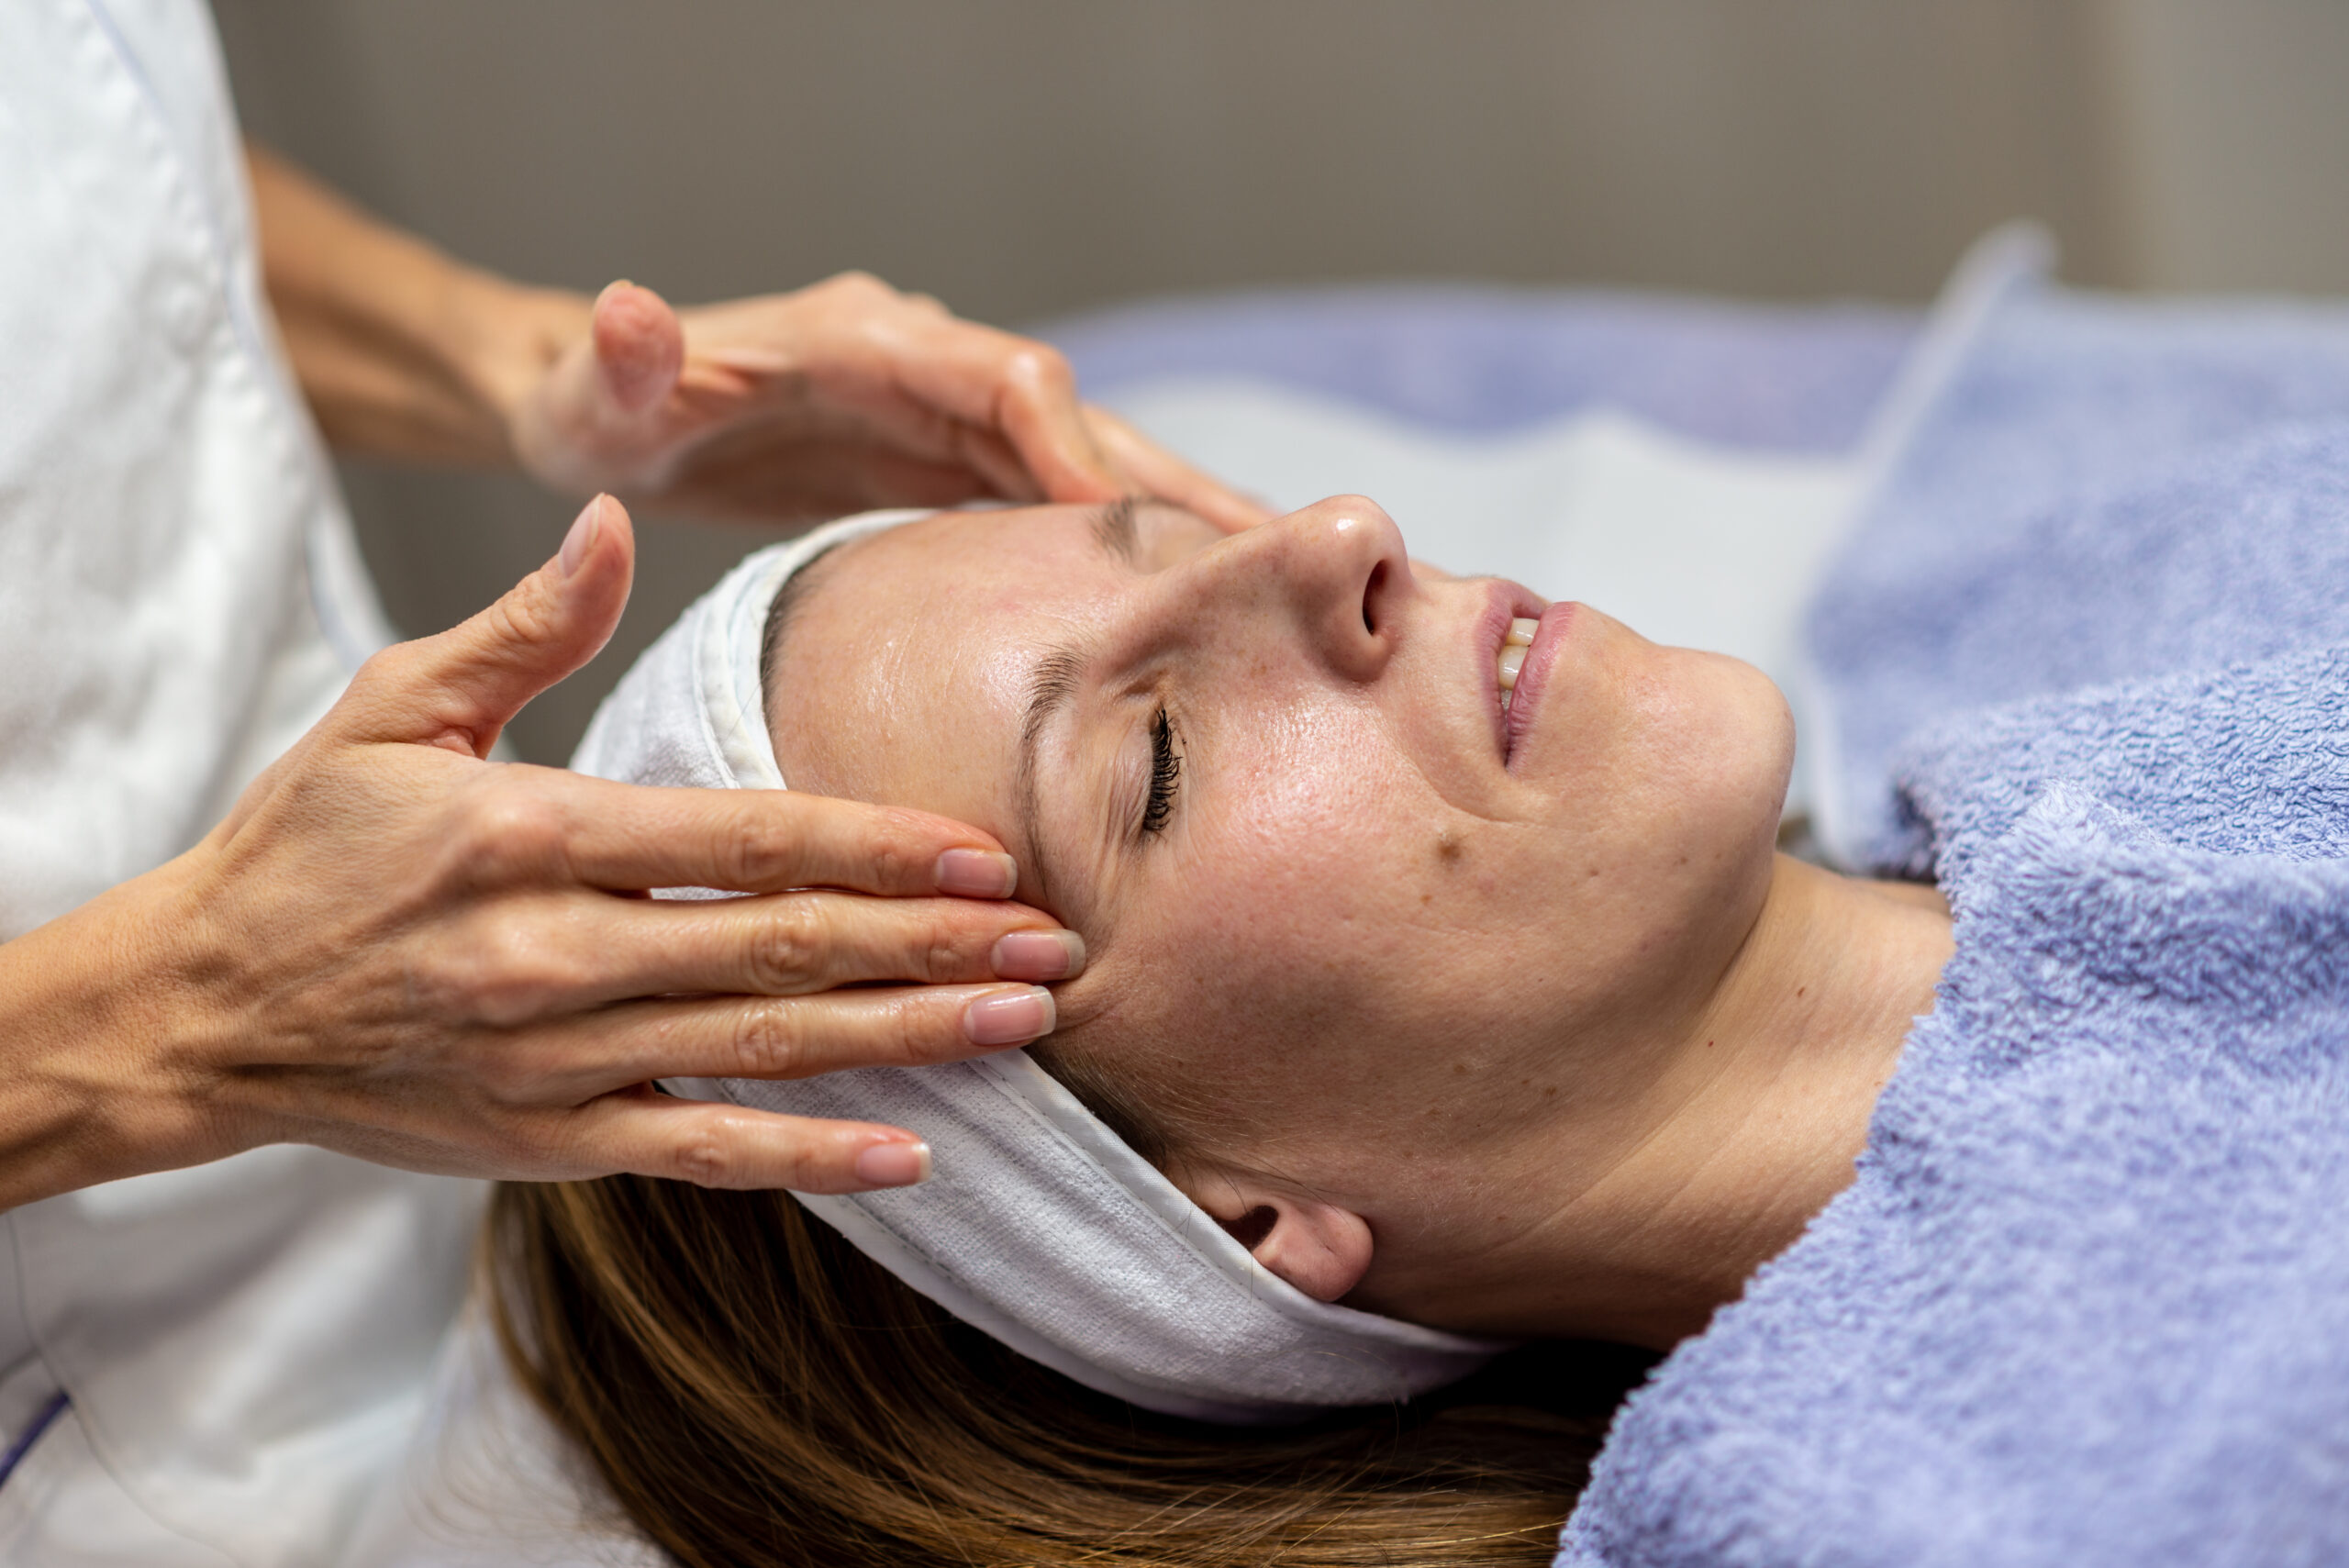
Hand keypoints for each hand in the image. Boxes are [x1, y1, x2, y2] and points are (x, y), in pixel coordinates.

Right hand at [0, 496, 1081, 1205]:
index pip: (738, 839)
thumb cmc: (304, 844)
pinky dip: (808, 1159)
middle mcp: (550, 955)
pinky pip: (698, 1153)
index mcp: (525, 834)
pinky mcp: (546, 1141)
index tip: (983, 849)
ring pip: (762, 1052)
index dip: (873, 844)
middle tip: (1053, 943)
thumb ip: (525, 625)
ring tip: (1022, 1024)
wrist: (197, 1009)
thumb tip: (614, 516)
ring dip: (905, 1038)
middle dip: (928, 944)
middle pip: (778, 950)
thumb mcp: (393, 707)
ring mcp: (553, 1061)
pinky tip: (912, 1153)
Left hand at [510, 273, 1267, 529]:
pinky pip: (1055, 505)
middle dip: (1174, 484)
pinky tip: (1182, 602)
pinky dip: (1123, 546)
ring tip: (1273, 587)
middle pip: (1082, 422)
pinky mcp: (946, 467)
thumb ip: (621, 359)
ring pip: (1090, 466)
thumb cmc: (597, 398)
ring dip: (1175, 521)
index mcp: (870, 342)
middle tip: (1274, 554)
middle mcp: (930, 368)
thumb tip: (631, 312)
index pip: (1003, 380)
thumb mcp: (598, 388)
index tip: (1127, 523)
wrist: (604, 404)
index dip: (1071, 444)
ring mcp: (946, 418)